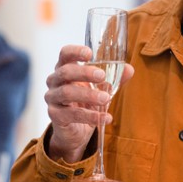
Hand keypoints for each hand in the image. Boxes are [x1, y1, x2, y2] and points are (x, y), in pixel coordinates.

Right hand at [44, 45, 133, 162]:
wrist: (75, 130)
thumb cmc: (85, 102)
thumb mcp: (100, 89)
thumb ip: (114, 78)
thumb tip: (129, 69)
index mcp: (65, 68)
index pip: (65, 54)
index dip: (75, 51)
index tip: (90, 53)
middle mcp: (55, 81)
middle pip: (65, 72)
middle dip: (84, 73)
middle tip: (102, 76)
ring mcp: (52, 98)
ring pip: (67, 93)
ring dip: (88, 95)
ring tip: (106, 98)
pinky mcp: (55, 116)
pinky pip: (72, 115)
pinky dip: (91, 116)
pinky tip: (105, 118)